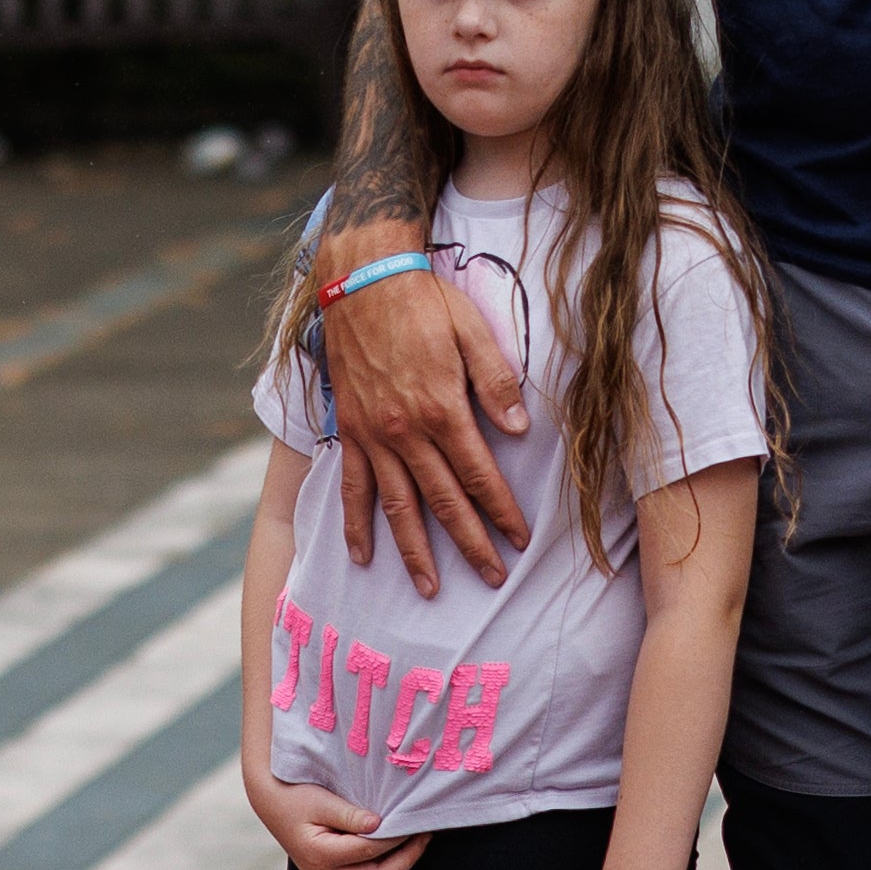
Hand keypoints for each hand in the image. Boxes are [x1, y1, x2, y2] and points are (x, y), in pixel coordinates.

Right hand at [248, 754, 429, 869]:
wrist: (271, 803)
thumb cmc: (295, 796)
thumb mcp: (322, 800)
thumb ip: (351, 815)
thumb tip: (380, 825)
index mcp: (320, 854)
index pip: (370, 850)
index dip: (397, 837)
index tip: (415, 822)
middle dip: (406, 859)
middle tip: (424, 836)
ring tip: (411, 846)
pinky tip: (391, 855)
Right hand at [318, 251, 533, 599]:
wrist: (361, 281)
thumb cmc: (424, 302)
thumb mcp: (472, 331)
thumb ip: (497, 382)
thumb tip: (520, 431)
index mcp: (442, 410)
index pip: (479, 475)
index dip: (501, 511)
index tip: (518, 540)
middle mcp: (406, 432)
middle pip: (444, 502)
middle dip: (470, 544)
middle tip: (491, 579)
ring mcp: (373, 436)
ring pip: (397, 506)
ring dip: (415, 551)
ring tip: (429, 588)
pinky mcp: (350, 432)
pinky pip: (353, 488)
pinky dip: (357, 525)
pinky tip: (363, 555)